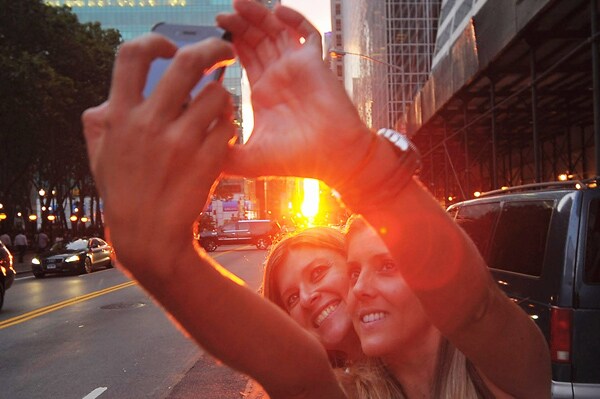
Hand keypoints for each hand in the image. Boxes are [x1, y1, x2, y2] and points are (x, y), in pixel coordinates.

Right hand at [82, 34, 235, 268]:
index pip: (132, 56)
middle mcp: (150, 124)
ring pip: (218, 95)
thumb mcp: (99, 154)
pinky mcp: (208, 160)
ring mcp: (182, 143)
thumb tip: (111, 96)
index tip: (170, 46)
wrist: (149, 237)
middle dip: (213, 49)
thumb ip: (102, 120)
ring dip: (222, 96)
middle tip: (224, 51)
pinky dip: (228, 124)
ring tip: (217, 108)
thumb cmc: (125, 193)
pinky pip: (229, 125)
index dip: (154, 42)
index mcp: (120, 117)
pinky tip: (220, 134)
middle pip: (188, 63)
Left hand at [217, 1, 372, 185]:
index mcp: (263, 93)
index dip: (228, 44)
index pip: (244, 58)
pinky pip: (307, 33)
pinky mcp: (315, 62)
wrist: (333, 160)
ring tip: (238, 6)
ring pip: (276, 31)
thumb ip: (222, 155)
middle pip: (256, 39)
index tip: (210, 38)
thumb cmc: (297, 160)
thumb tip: (197, 148)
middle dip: (238, 26)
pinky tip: (279, 12)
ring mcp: (297, 67)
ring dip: (258, 16)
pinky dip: (295, 19)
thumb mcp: (249, 159)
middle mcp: (279, 76)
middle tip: (221, 17)